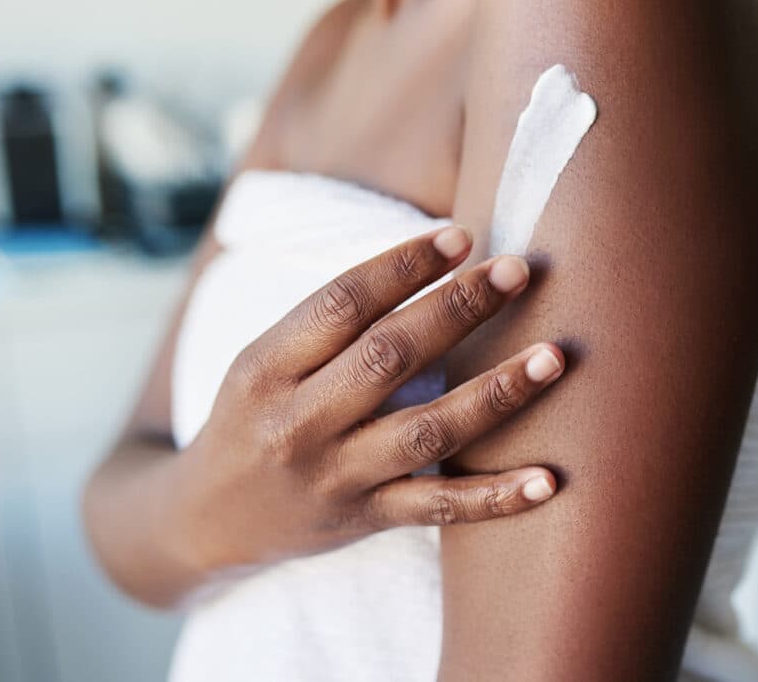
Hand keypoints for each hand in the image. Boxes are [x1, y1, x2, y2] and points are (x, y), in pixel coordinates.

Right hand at [168, 226, 564, 574]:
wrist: (205, 521)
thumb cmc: (249, 419)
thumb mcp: (262, 361)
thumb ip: (328, 323)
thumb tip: (426, 261)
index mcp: (265, 366)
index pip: (341, 303)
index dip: (404, 265)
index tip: (462, 236)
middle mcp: (298, 421)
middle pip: (390, 357)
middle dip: (460, 309)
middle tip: (519, 271)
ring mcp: (334, 476)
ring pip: (426, 432)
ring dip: (494, 393)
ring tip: (552, 357)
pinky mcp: (364, 520)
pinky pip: (438, 510)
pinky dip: (495, 499)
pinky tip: (548, 480)